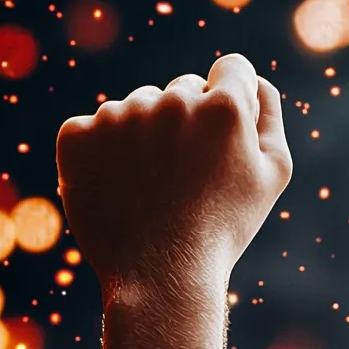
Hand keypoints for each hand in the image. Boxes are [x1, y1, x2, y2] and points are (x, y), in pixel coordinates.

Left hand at [56, 54, 291, 299]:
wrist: (159, 278)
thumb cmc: (222, 231)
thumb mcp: (271, 178)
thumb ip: (269, 118)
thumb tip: (253, 82)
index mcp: (223, 108)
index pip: (233, 71)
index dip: (232, 104)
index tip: (220, 140)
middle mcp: (170, 102)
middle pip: (182, 90)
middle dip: (187, 124)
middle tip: (184, 180)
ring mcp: (119, 116)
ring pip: (138, 109)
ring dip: (143, 138)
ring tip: (149, 191)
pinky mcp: (77, 136)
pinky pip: (94, 128)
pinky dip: (102, 154)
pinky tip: (117, 190)